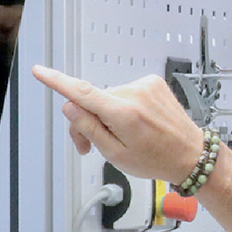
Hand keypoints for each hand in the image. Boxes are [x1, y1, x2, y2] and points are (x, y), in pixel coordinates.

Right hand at [31, 64, 204, 182]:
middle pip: (93, 101)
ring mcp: (145, 85)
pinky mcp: (152, 82)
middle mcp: (135, 94)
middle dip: (87, 121)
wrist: (191, 154)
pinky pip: (126, 93)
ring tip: (122, 138)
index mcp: (124, 114)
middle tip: (89, 147)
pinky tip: (137, 124)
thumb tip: (70, 106)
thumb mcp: (116, 154)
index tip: (40, 71)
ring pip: (109, 97)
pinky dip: (124, 107)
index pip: (82, 93)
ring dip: (107, 115)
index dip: (58, 82)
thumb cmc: (157, 159)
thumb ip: (89, 128)